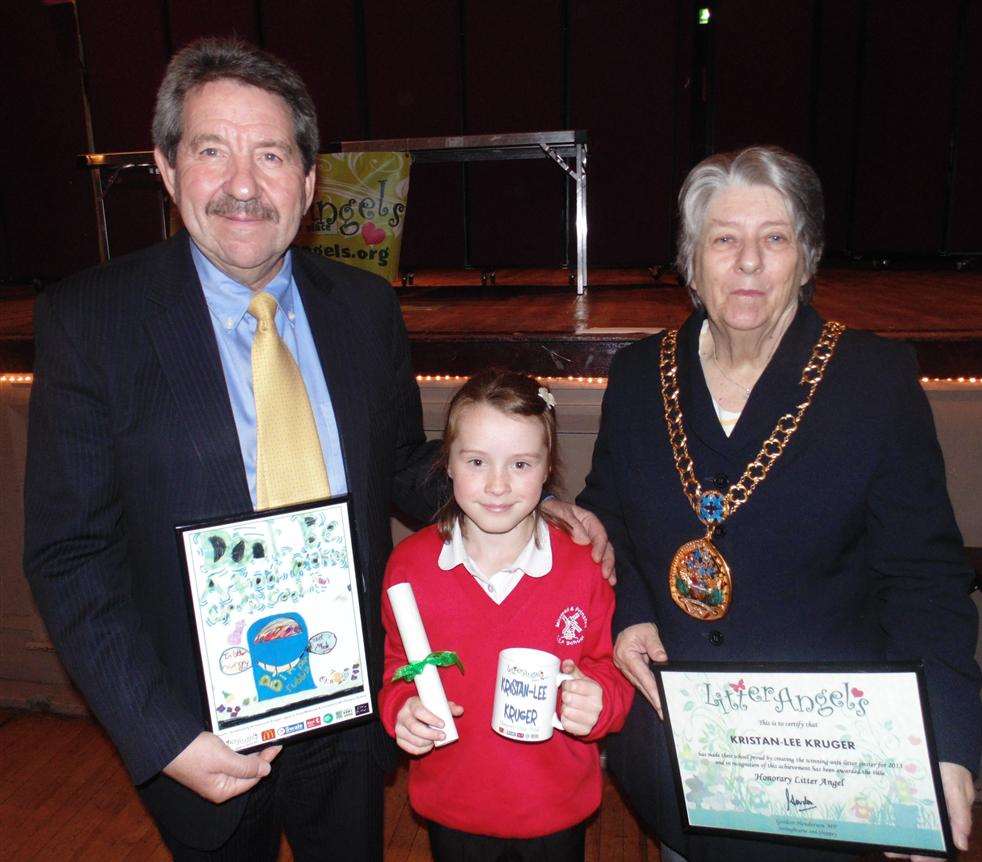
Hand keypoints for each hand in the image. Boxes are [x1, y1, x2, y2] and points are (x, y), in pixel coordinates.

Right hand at [163, 731, 280, 803]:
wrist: (166, 742)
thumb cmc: (193, 753)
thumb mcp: (223, 759)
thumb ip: (246, 766)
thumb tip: (266, 771)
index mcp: (222, 790)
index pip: (252, 778)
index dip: (266, 762)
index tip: (277, 745)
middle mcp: (218, 784)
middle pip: (246, 770)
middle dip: (259, 756)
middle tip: (271, 738)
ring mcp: (213, 773)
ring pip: (238, 762)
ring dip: (249, 750)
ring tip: (261, 737)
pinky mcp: (208, 761)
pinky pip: (229, 756)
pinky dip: (238, 747)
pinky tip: (245, 738)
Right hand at [394, 696, 463, 755]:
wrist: (411, 714)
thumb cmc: (427, 708)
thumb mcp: (436, 704)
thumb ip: (449, 707)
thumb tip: (460, 710)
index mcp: (411, 703)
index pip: (419, 711)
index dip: (431, 719)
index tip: (443, 724)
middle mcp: (402, 715)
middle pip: (414, 727)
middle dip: (430, 734)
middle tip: (443, 736)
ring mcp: (399, 728)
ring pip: (412, 739)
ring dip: (426, 743)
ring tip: (435, 741)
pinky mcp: (399, 739)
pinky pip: (409, 748)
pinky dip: (421, 750)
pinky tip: (428, 746)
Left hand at [540, 499, 615, 582]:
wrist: (542, 514)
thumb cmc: (552, 511)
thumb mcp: (560, 512)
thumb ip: (572, 524)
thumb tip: (584, 541)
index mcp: (590, 521)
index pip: (600, 535)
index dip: (600, 547)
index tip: (596, 559)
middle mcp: (592, 533)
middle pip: (606, 547)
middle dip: (608, 561)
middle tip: (606, 575)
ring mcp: (589, 544)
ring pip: (604, 556)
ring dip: (609, 569)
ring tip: (611, 582)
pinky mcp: (583, 553)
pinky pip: (594, 562)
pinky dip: (598, 572)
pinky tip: (602, 583)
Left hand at [559, 660, 603, 735]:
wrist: (597, 711)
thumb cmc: (585, 692)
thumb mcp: (581, 678)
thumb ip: (572, 669)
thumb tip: (566, 664)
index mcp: (596, 691)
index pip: (574, 685)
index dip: (567, 684)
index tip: (568, 685)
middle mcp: (596, 706)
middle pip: (568, 699)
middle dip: (565, 696)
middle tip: (567, 696)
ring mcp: (591, 720)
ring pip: (566, 712)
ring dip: (564, 708)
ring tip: (569, 706)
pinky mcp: (585, 730)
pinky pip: (566, 724)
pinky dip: (564, 719)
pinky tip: (569, 715)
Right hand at [613, 622, 667, 717]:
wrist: (628, 624)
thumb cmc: (639, 628)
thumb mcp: (649, 633)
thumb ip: (655, 646)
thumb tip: (663, 660)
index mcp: (627, 655)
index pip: (642, 676)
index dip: (652, 690)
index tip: (660, 703)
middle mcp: (623, 664)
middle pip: (640, 685)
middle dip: (652, 699)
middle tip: (663, 713)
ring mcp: (623, 667)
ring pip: (638, 685)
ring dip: (649, 696)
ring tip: (660, 709)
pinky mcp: (627, 669)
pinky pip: (638, 681)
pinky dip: (646, 689)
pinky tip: (654, 697)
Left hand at [885, 761, 973, 859]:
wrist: (941, 748)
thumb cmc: (953, 770)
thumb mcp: (958, 790)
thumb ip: (960, 814)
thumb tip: (962, 844)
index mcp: (948, 820)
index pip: (941, 845)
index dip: (930, 856)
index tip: (917, 860)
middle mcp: (932, 816)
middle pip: (921, 839)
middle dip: (907, 849)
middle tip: (892, 852)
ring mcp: (917, 806)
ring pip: (906, 827)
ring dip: (896, 836)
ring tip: (883, 842)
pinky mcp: (905, 795)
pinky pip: (897, 808)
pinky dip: (888, 815)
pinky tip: (877, 819)